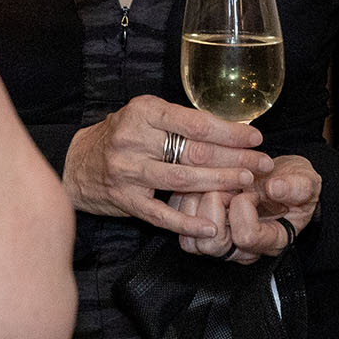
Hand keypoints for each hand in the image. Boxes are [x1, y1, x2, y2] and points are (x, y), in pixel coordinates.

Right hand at [63, 95, 275, 239]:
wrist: (76, 163)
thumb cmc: (120, 135)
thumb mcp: (145, 115)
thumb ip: (180, 121)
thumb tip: (229, 130)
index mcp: (143, 112)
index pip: (195, 123)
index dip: (230, 132)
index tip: (255, 138)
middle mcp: (133, 139)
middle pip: (193, 151)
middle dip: (234, 159)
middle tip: (262, 164)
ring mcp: (127, 171)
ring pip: (181, 180)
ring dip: (219, 183)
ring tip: (246, 184)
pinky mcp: (124, 200)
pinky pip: (160, 214)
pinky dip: (187, 221)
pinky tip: (210, 226)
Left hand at [174, 154, 320, 262]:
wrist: (280, 179)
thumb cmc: (292, 183)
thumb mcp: (305, 181)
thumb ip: (296, 187)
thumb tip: (275, 187)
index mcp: (271, 240)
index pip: (247, 236)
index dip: (243, 208)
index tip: (249, 189)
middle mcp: (243, 248)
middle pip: (214, 245)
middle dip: (214, 207)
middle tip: (225, 187)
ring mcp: (221, 243)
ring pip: (192, 242)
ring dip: (196, 206)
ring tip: (211, 186)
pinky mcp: (201, 231)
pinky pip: (180, 228)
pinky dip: (184, 203)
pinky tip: (198, 186)